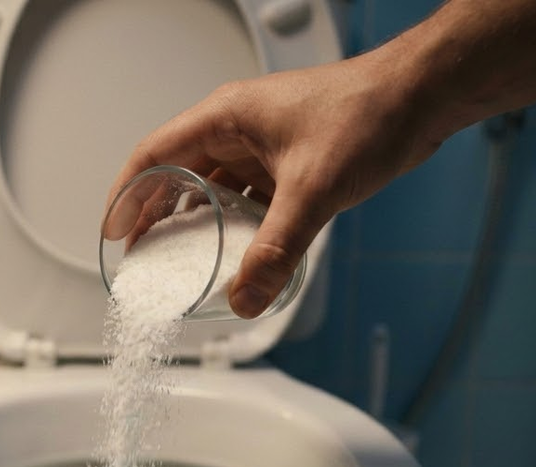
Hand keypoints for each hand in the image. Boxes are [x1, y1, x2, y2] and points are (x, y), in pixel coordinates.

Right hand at [106, 51, 442, 317]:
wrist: (423, 98)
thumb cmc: (369, 112)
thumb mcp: (313, 189)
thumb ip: (276, 251)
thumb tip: (245, 299)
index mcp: (225, 117)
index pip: (153, 155)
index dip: (126, 196)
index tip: (112, 233)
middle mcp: (237, 128)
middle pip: (177, 174)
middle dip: (155, 216)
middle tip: (141, 257)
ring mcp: (263, 144)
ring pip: (212, 187)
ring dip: (195, 222)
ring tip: (179, 261)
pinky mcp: (289, 161)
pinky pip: (246, 196)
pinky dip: (235, 224)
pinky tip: (234, 252)